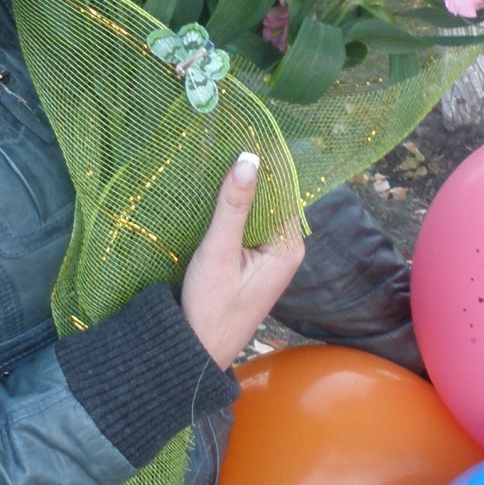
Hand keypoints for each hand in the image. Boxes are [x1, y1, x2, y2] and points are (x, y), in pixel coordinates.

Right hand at [181, 153, 305, 370]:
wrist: (196, 351)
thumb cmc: (211, 307)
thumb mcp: (219, 252)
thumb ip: (233, 206)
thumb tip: (248, 159)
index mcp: (287, 248)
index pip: (284, 192)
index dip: (266, 164)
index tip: (245, 133)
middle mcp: (285, 250)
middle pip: (271, 201)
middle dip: (250, 176)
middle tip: (224, 141)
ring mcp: (269, 258)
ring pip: (256, 213)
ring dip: (238, 193)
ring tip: (214, 159)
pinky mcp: (252, 263)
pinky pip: (246, 227)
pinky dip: (232, 212)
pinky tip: (211, 195)